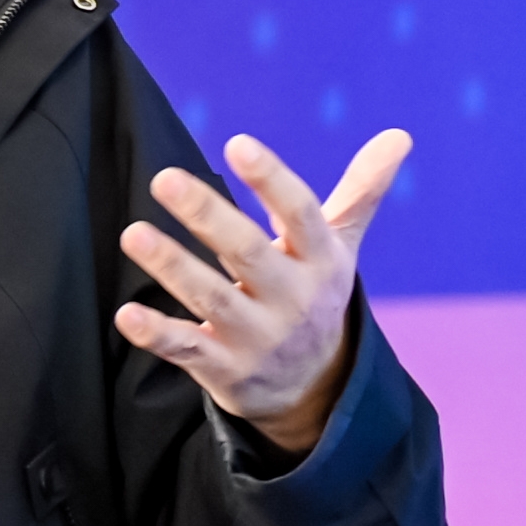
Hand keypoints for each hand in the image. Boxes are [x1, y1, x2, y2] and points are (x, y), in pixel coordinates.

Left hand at [114, 129, 412, 457]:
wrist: (316, 392)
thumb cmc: (315, 296)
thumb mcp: (340, 248)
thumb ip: (360, 192)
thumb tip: (400, 134)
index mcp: (320, 261)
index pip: (300, 214)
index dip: (271, 179)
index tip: (238, 142)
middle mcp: (292, 298)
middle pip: (248, 253)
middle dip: (208, 216)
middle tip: (164, 177)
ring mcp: (258, 337)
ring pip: (212, 298)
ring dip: (171, 266)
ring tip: (133, 233)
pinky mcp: (225, 369)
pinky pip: (187, 349)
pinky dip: (157, 335)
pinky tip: (125, 314)